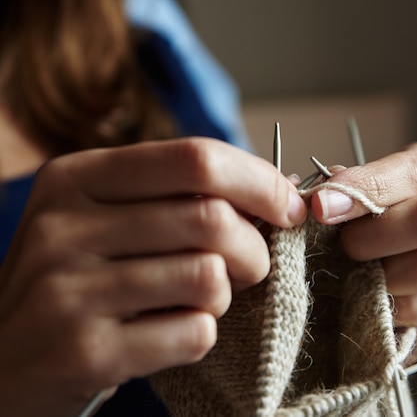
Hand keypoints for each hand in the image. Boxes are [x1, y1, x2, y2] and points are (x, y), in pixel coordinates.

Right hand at [0, 138, 306, 416]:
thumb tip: (279, 190)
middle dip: (255, 248)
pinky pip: (192, 333)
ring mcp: (68, 291)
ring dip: (226, 295)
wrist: (5, 360)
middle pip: (211, 218)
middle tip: (250, 267)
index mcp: (77, 177)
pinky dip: (202, 335)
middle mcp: (64, 226)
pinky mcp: (84, 352)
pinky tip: (173, 334)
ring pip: (207, 277)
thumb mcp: (108, 220)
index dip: (258, 181)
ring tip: (202, 301)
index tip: (288, 207)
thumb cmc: (80, 281)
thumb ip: (178, 198)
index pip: (195, 158)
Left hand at [310, 142, 416, 354]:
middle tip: (345, 247)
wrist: (396, 274)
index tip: (322, 206)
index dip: (366, 187)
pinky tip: (372, 300)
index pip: (414, 171)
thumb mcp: (360, 198)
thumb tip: (319, 198)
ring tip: (358, 277)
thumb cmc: (373, 226)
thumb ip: (341, 194)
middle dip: (377, 235)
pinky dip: (389, 307)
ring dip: (383, 276)